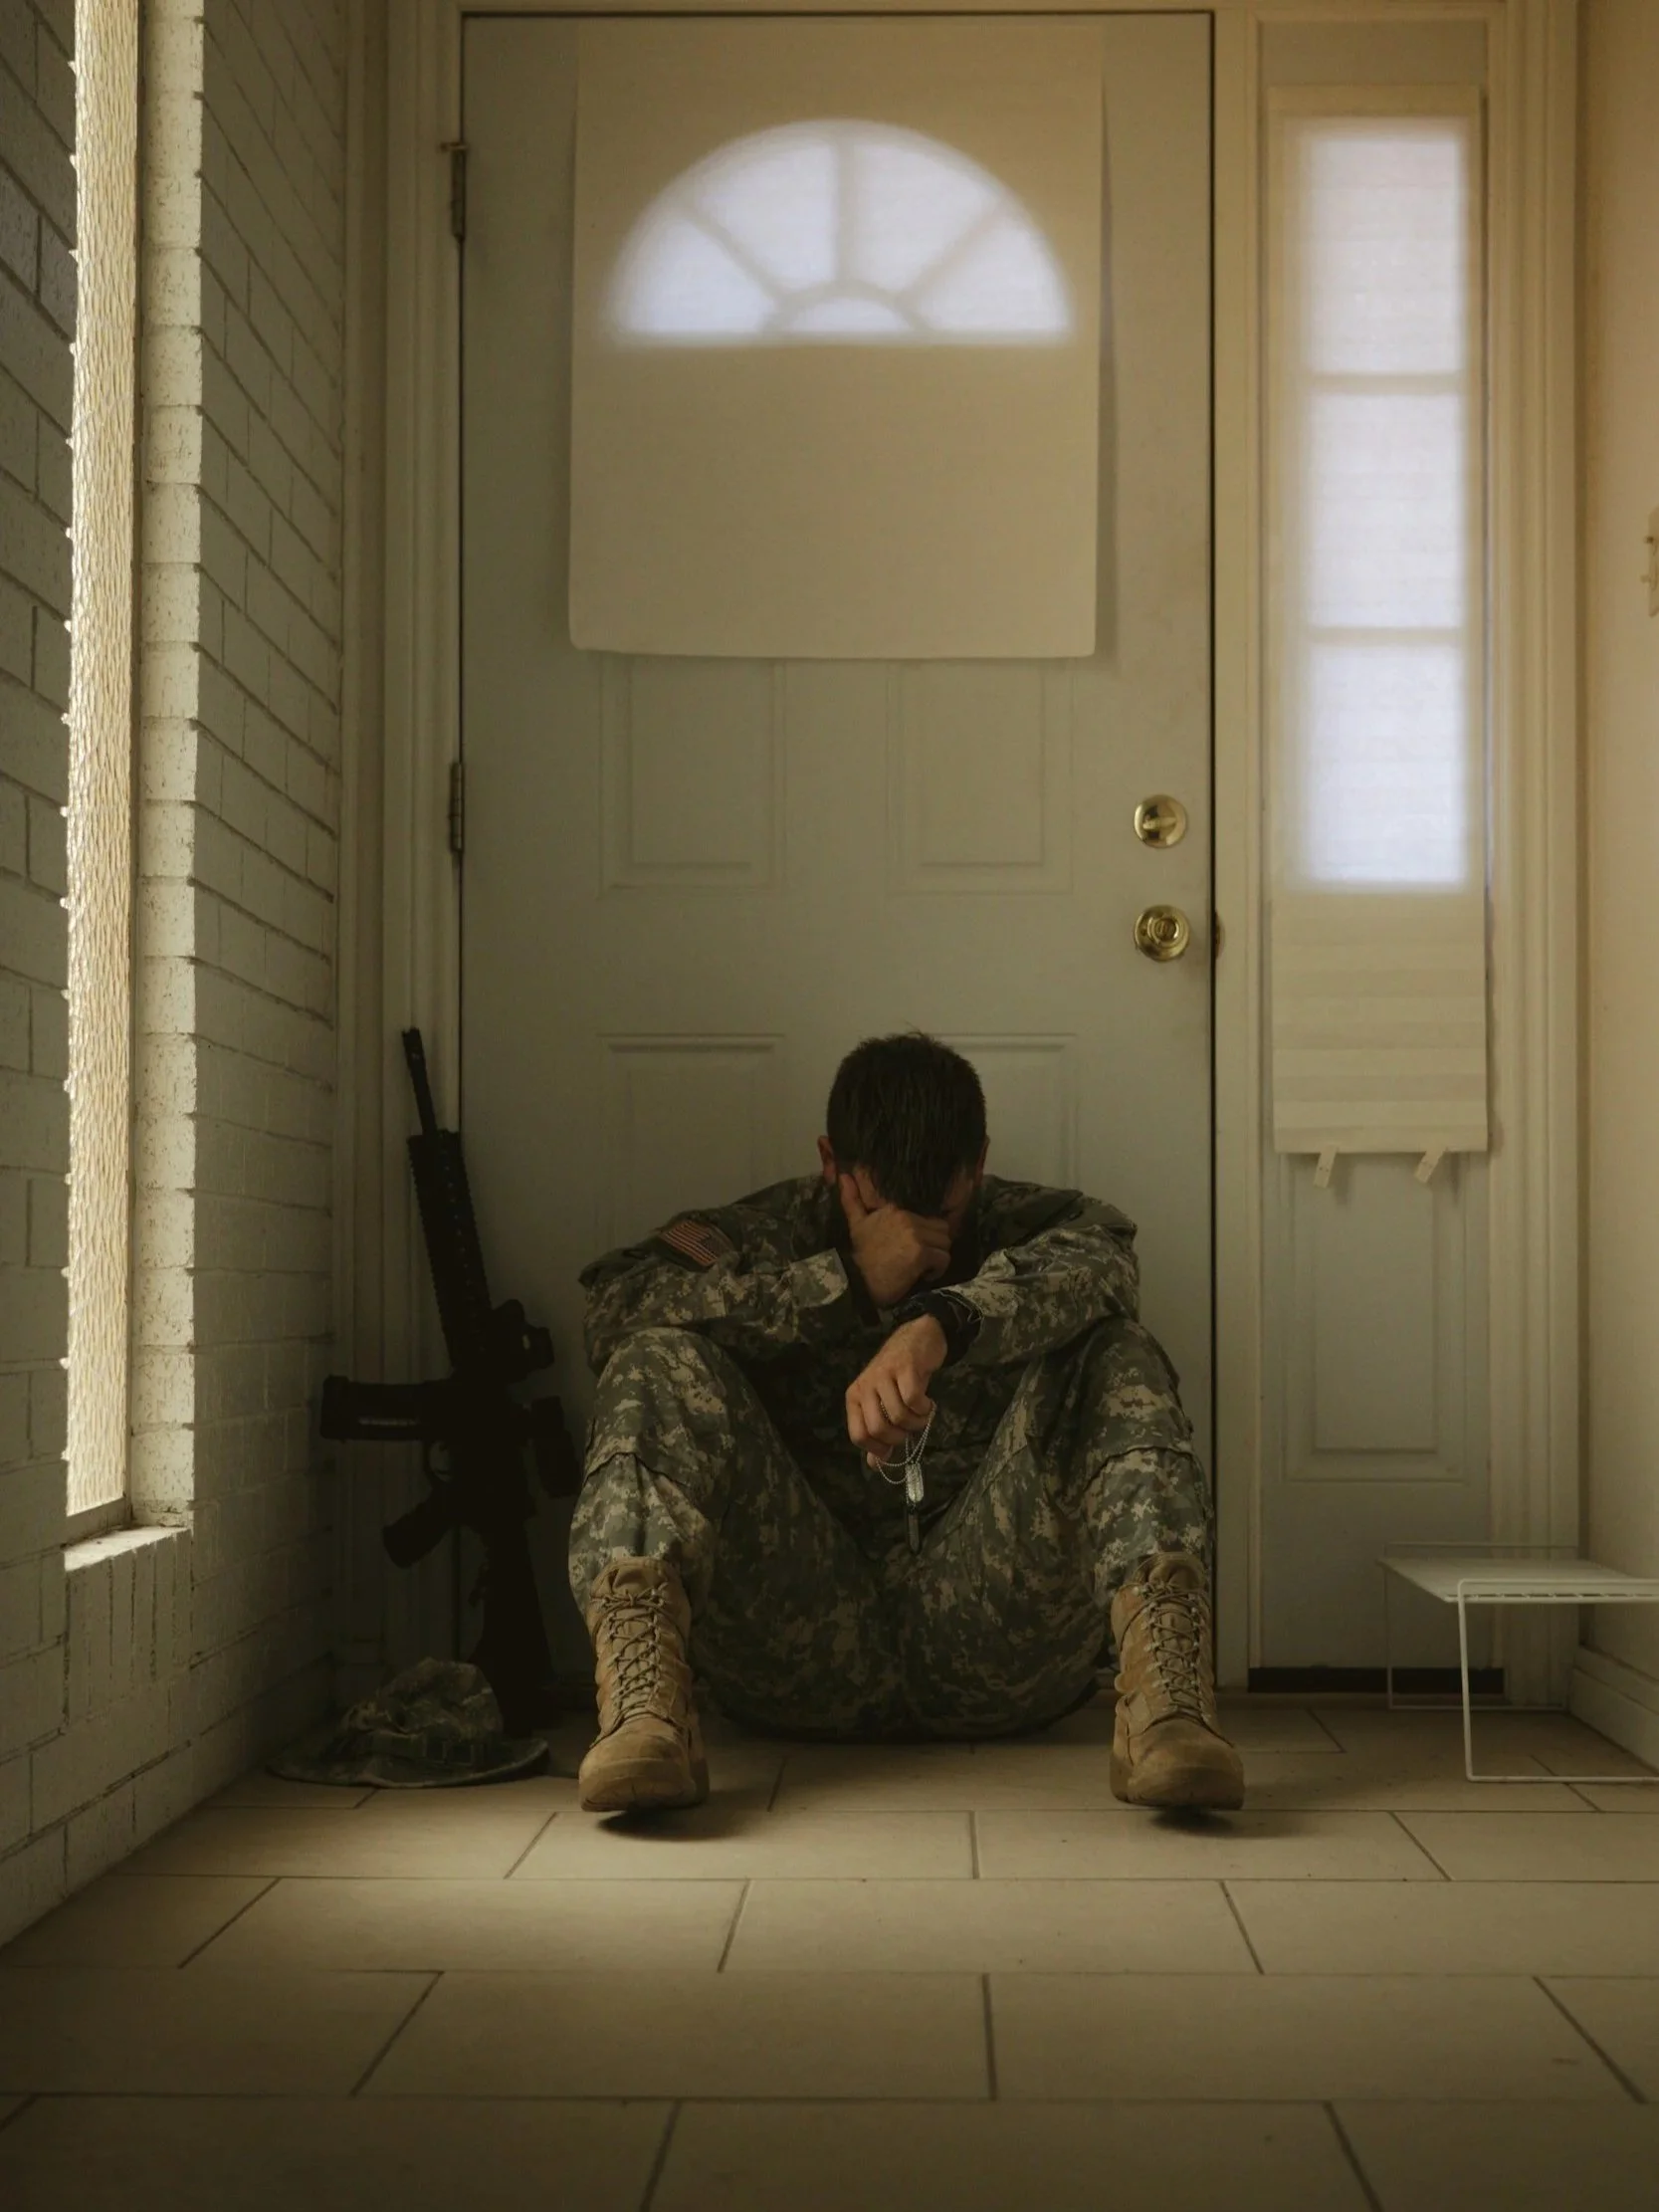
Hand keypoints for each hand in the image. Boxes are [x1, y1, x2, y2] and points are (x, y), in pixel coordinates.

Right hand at [838, 1173, 950, 1306]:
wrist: (858, 1282)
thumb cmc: (861, 1255)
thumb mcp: (856, 1224)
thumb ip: (852, 1199)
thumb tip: (843, 1175)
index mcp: (895, 1209)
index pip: (930, 1215)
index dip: (928, 1231)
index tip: (918, 1244)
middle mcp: (907, 1218)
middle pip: (942, 1229)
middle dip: (935, 1244)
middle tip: (923, 1255)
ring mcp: (915, 1236)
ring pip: (945, 1243)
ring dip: (937, 1256)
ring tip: (923, 1265)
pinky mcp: (921, 1254)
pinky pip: (943, 1259)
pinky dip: (937, 1270)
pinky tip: (923, 1275)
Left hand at [846, 1315, 947, 1466]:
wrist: (917, 1338)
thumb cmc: (898, 1375)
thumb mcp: (884, 1403)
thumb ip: (878, 1434)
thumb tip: (875, 1465)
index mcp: (855, 1398)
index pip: (858, 1435)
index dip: (878, 1448)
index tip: (894, 1447)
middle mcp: (865, 1386)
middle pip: (878, 1429)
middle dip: (899, 1437)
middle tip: (910, 1429)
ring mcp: (884, 1375)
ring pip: (898, 1416)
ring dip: (917, 1422)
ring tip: (922, 1414)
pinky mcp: (905, 1367)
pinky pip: (913, 1399)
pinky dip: (925, 1408)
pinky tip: (928, 1403)